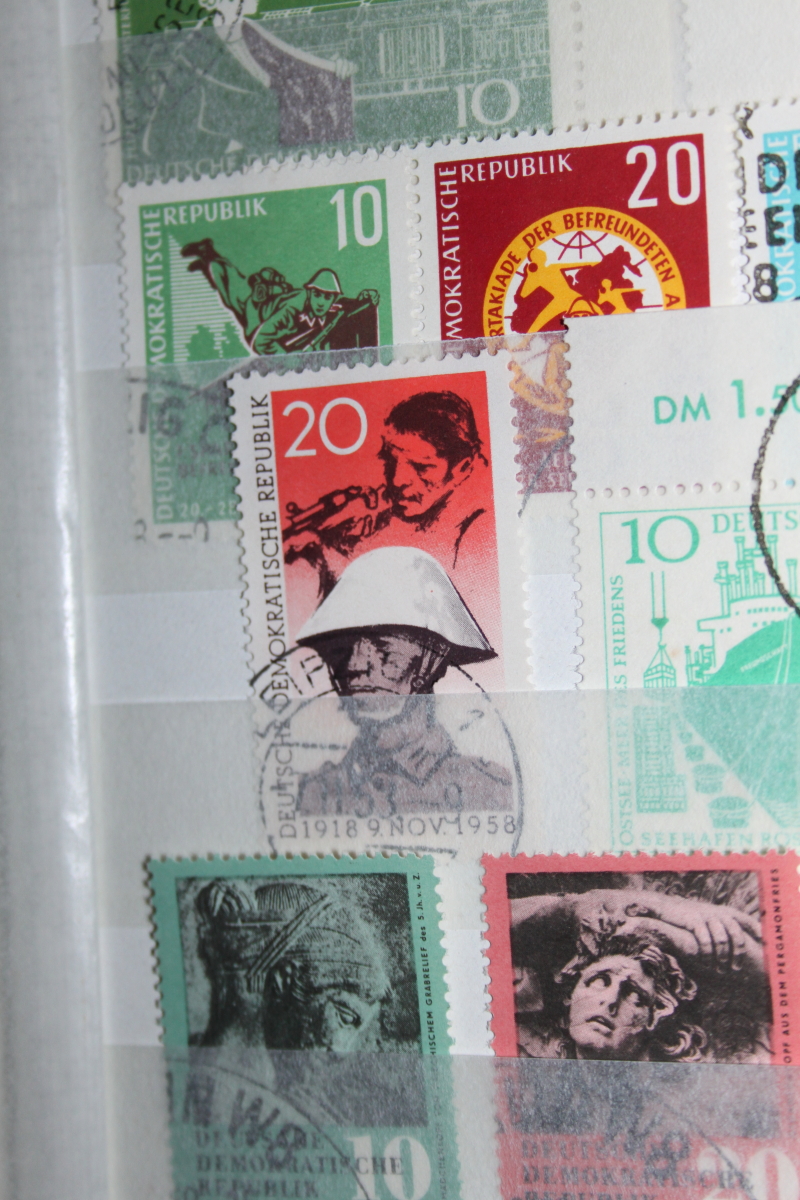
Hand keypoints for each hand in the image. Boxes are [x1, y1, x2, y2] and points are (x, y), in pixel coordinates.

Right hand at [618, 892, 760, 971]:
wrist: (663, 907)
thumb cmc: (685, 916)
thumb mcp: (704, 917)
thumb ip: (717, 925)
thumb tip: (730, 943)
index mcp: (722, 911)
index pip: (744, 920)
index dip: (755, 930)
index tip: (764, 943)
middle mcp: (717, 912)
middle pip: (736, 934)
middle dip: (738, 954)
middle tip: (735, 969)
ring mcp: (706, 915)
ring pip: (722, 940)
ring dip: (722, 958)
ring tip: (720, 971)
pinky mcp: (694, 920)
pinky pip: (706, 940)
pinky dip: (707, 954)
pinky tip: (706, 963)